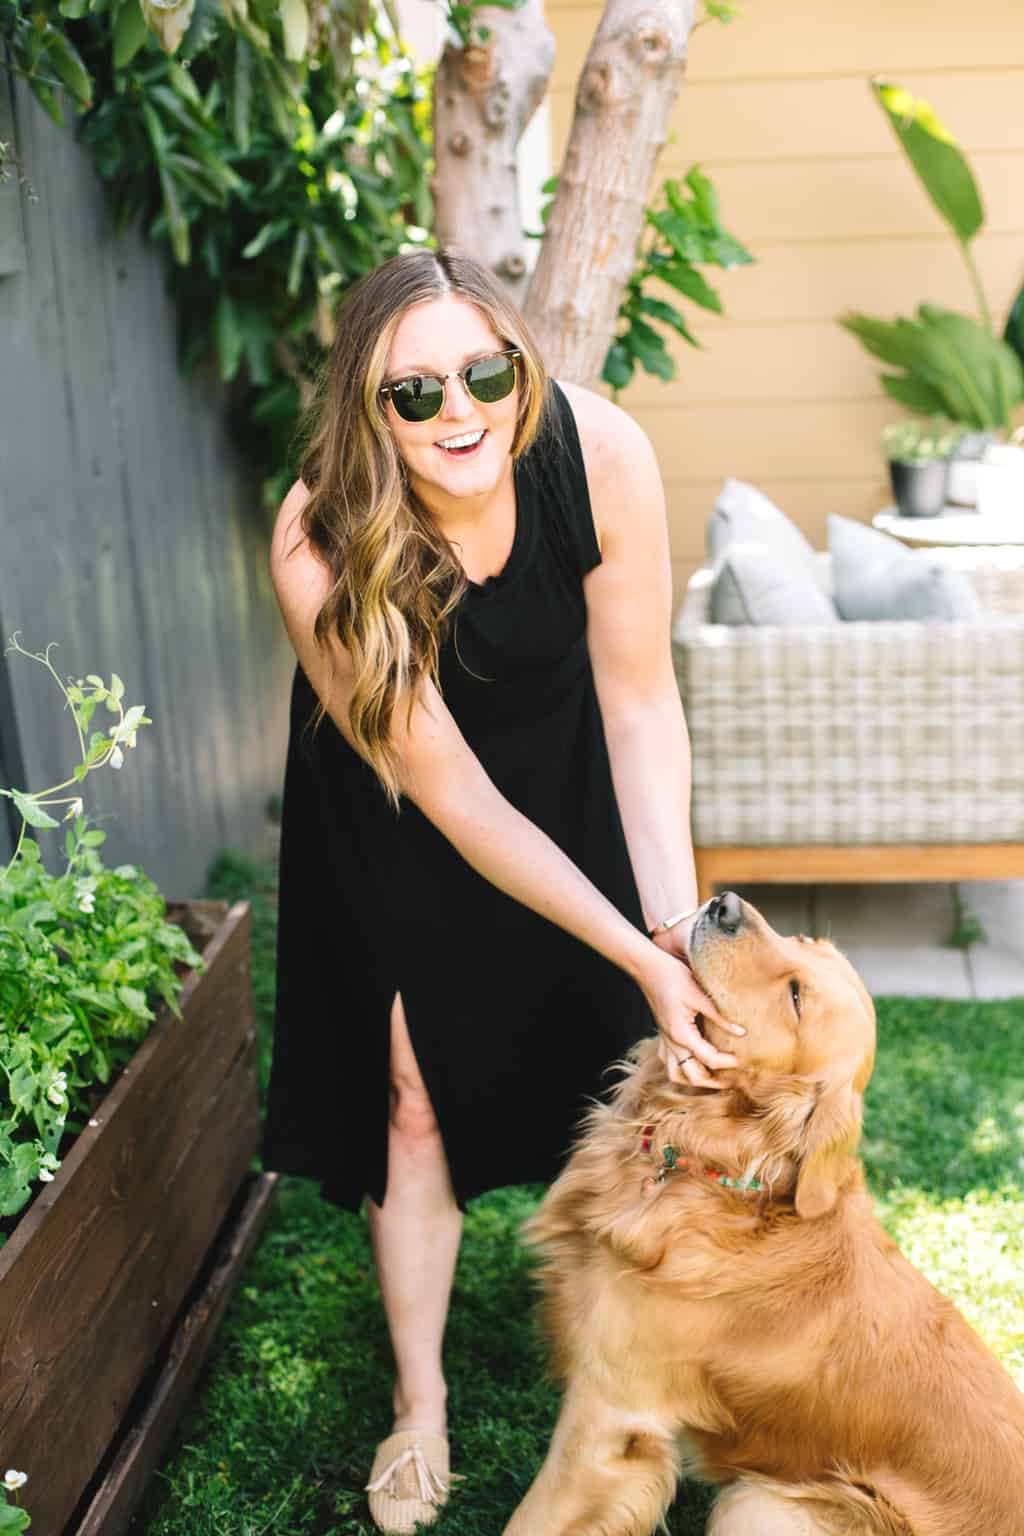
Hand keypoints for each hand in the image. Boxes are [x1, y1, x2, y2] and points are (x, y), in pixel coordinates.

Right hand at [639, 940, 743, 1088]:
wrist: (648, 967)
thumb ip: (720, 1017)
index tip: (743, 1060)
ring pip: (675, 1074)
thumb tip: (741, 1033)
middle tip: (732, 1080)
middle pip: (692, 1075)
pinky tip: (692, 1062)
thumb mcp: (699, 996)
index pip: (709, 1059)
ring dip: (694, 1079)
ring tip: (711, 1077)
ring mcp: (665, 1040)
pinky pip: (668, 1061)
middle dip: (713, 1082)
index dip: (728, 1062)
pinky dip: (681, 1068)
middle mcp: (671, 1042)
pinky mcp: (662, 1034)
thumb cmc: (673, 977)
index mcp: (682, 1034)